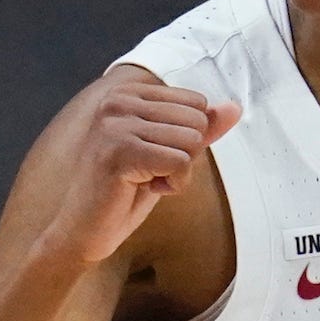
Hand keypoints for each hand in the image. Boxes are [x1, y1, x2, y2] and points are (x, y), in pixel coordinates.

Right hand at [40, 78, 240, 265]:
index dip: (188, 139)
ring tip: (144, 180)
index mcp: (129, 92)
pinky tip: (142, 189)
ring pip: (192, 141)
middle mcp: (119, 99)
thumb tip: (235, 107)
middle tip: (149, 171)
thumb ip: (201, 128)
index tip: (154, 156)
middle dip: (185, 155)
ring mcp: (115, 122)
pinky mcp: (118, 150)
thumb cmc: (126, 192)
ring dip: (178, 172)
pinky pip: (180, 162)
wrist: (84, 229)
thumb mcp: (170, 153)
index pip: (198, 104)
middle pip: (198, 120)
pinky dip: (173, 185)